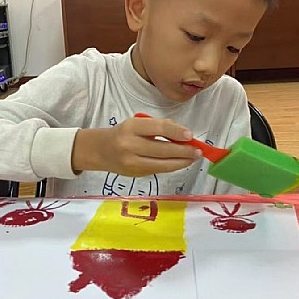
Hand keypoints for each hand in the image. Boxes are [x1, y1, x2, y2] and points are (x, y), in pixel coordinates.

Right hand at [71, 116, 200, 175]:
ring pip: (162, 164)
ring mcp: (132, 162)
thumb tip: (183, 135)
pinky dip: (171, 166)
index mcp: (131, 127)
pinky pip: (158, 170)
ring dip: (181, 162)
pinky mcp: (135, 174)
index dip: (176, 132)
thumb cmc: (123, 134)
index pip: (158, 128)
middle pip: (162, 149)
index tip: (190, 136)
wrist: (100, 150)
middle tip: (198, 151)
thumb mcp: (137, 124)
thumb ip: (158, 127)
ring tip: (193, 158)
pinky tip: (180, 162)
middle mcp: (129, 145)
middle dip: (183, 151)